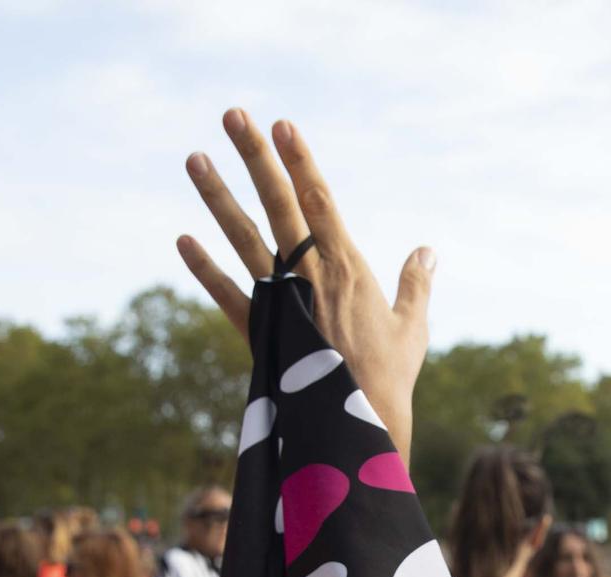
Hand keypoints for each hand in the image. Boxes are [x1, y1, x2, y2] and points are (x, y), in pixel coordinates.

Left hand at [177, 109, 434, 461]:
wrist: (357, 427)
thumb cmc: (391, 378)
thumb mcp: (413, 327)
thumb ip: (416, 284)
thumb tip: (427, 251)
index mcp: (348, 268)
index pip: (320, 201)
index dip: (299, 161)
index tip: (282, 125)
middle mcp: (310, 276)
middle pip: (279, 204)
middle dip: (256, 157)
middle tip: (233, 114)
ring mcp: (281, 302)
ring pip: (244, 239)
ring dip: (217, 196)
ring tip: (194, 158)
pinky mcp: (261, 334)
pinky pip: (228, 295)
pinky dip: (204, 268)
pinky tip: (183, 239)